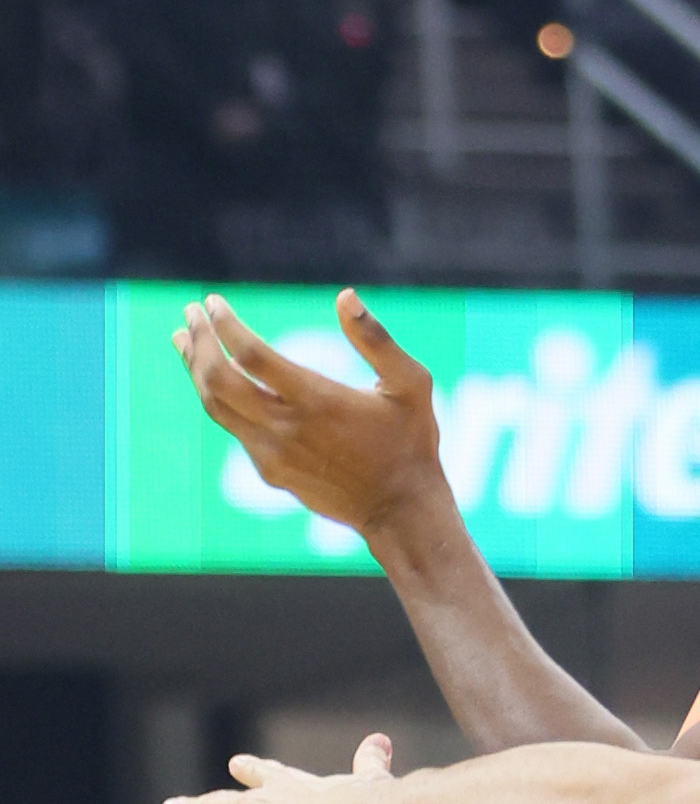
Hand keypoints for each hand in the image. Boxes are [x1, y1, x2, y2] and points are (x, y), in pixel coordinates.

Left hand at [174, 288, 444, 541]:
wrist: (399, 508)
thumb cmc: (410, 439)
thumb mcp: (410, 383)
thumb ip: (376, 339)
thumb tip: (345, 296)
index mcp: (318, 400)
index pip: (251, 356)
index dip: (226, 326)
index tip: (213, 301)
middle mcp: (286, 428)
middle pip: (219, 380)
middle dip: (199, 342)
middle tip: (189, 313)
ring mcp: (272, 453)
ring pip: (215, 406)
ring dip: (195, 369)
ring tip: (184, 338)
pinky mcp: (270, 470)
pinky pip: (233, 428)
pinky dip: (216, 397)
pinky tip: (215, 379)